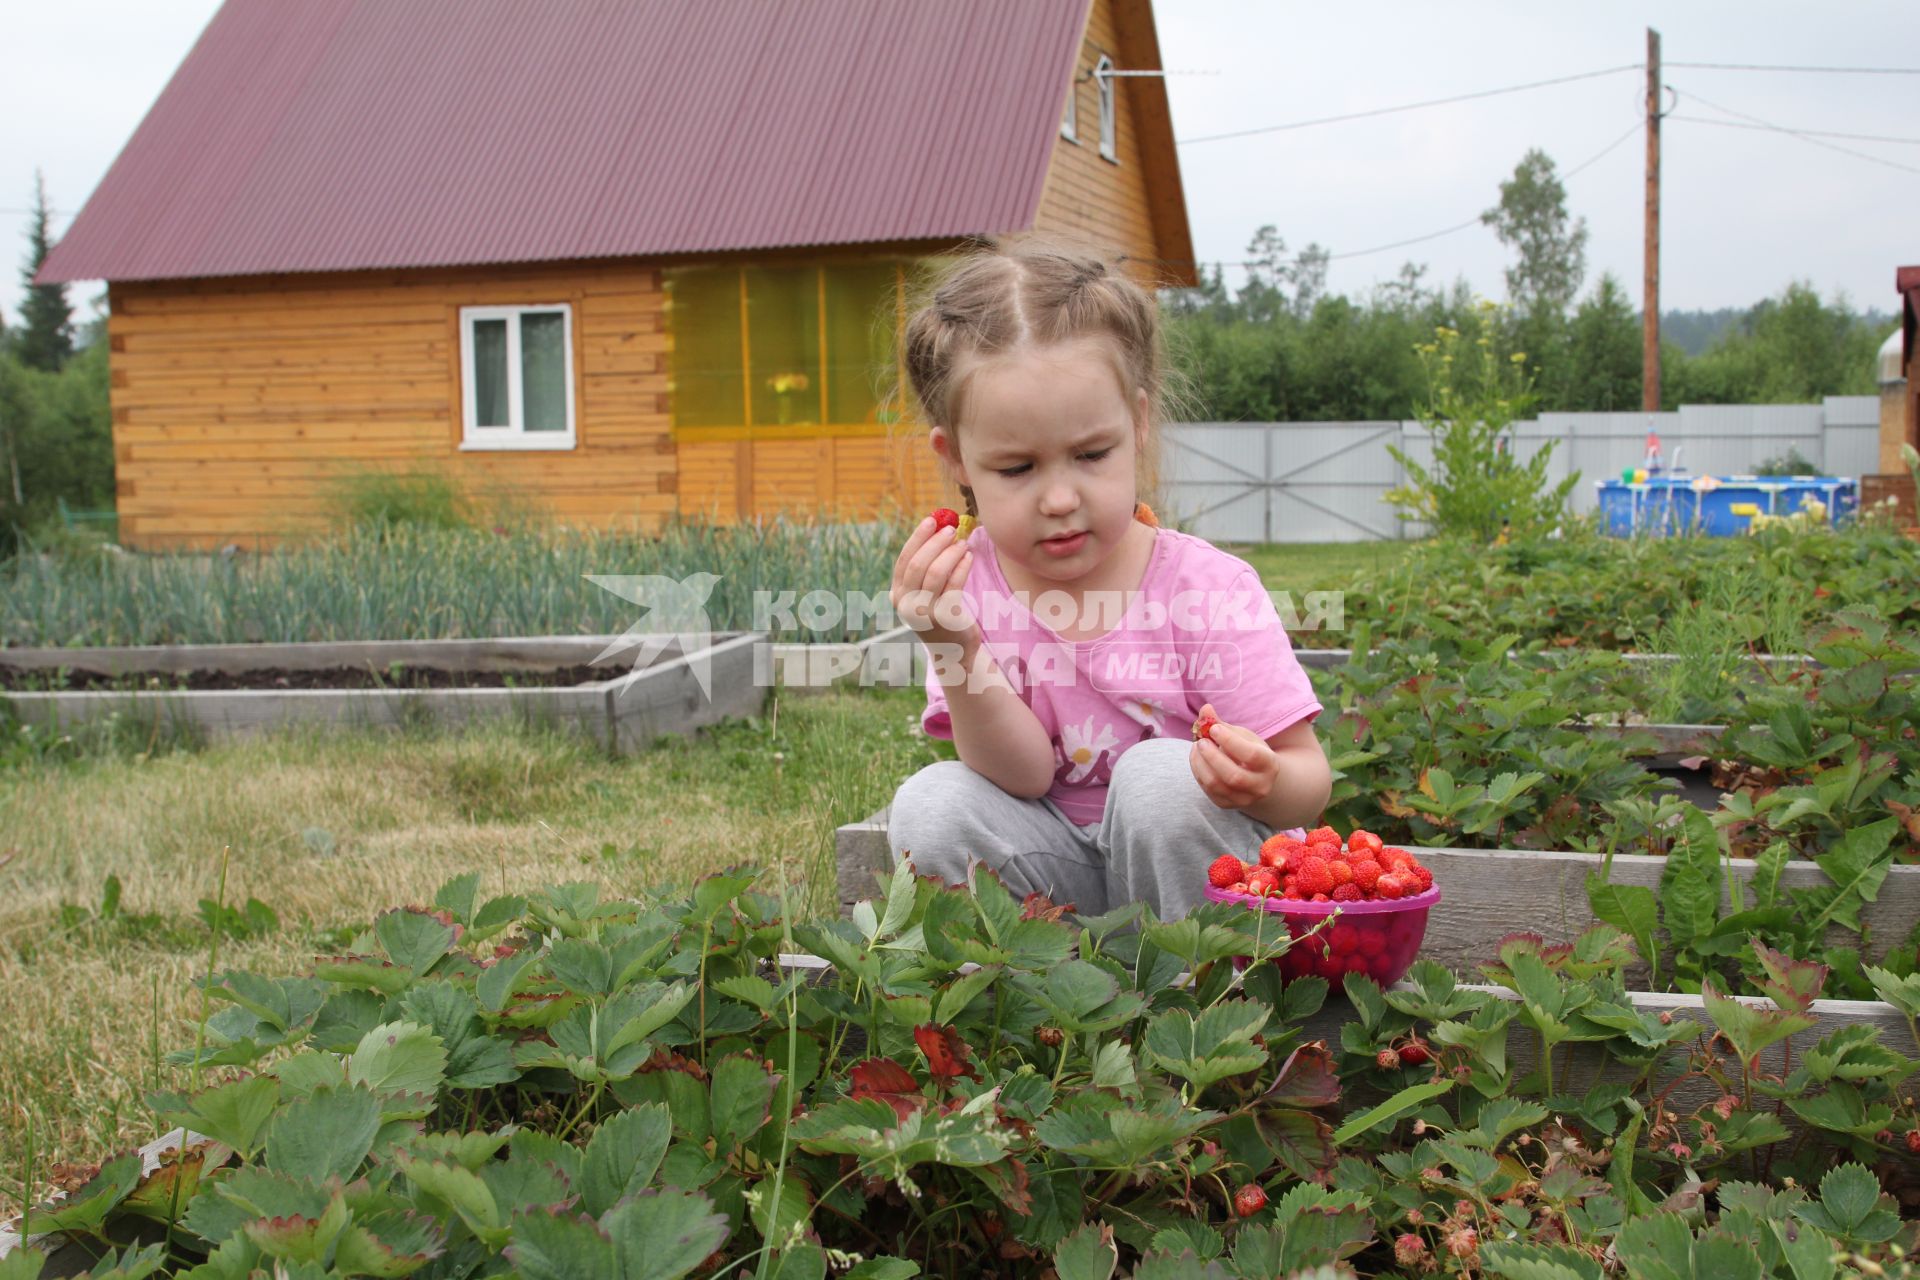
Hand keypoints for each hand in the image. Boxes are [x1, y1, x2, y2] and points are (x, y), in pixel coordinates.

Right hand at [890, 515, 978, 650]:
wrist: (953, 650)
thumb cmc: (940, 614)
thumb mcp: (924, 593)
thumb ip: (925, 567)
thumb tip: (937, 528)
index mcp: (898, 594)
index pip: (904, 560)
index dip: (917, 538)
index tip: (931, 520)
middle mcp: (906, 604)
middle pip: (918, 565)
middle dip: (935, 543)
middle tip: (951, 529)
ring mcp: (924, 613)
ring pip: (936, 573)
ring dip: (950, 553)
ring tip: (963, 543)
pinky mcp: (944, 617)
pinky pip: (954, 584)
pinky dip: (962, 567)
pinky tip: (969, 557)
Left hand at [1189, 702, 1279, 810]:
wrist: (1257, 779)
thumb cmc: (1248, 751)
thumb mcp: (1242, 736)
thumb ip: (1223, 724)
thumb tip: (1205, 709)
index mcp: (1269, 765)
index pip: (1251, 755)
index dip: (1230, 741)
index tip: (1214, 729)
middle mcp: (1260, 786)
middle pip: (1233, 775)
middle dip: (1212, 755)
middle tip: (1201, 741)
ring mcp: (1244, 799)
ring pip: (1216, 784)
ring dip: (1200, 763)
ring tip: (1196, 747)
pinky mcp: (1227, 805)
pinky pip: (1208, 790)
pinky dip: (1198, 772)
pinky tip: (1198, 759)